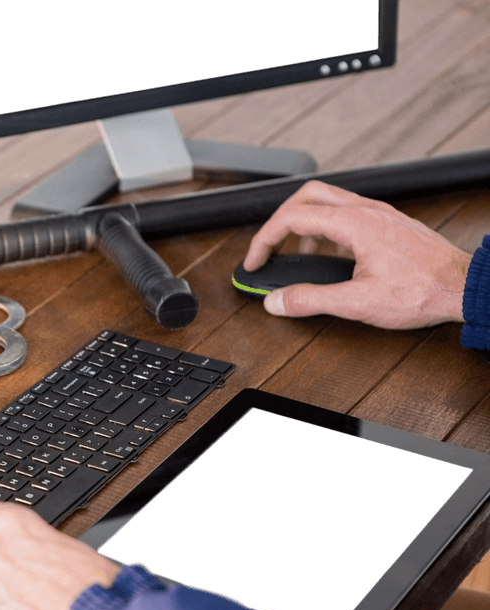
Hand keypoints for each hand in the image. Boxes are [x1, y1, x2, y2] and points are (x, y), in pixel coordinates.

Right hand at [243, 180, 471, 328]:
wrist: (465, 286)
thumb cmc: (424, 290)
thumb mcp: (358, 302)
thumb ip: (311, 299)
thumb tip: (277, 300)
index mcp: (355, 224)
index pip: (292, 218)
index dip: (265, 240)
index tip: (255, 261)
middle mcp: (366, 211)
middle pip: (306, 196)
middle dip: (279, 220)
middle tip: (269, 245)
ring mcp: (379, 214)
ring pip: (327, 200)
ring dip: (303, 222)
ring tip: (297, 253)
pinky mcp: (387, 223)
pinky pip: (346, 212)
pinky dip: (326, 228)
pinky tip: (331, 255)